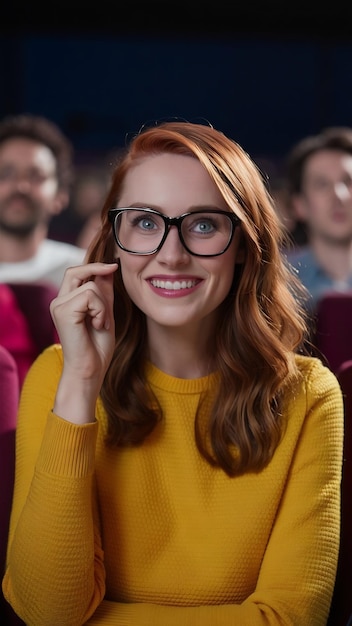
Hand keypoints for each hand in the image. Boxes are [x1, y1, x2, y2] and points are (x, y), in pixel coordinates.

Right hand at [50, 263, 117, 418]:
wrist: (90, 370)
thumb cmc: (97, 348)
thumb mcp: (105, 314)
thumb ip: (105, 292)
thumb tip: (109, 268)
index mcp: (66, 302)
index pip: (76, 273)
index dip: (94, 266)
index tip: (114, 264)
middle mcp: (58, 301)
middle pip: (78, 271)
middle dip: (98, 271)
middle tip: (113, 272)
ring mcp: (59, 305)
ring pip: (91, 286)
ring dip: (104, 306)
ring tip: (102, 324)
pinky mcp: (63, 311)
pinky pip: (91, 296)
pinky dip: (101, 311)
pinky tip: (98, 326)